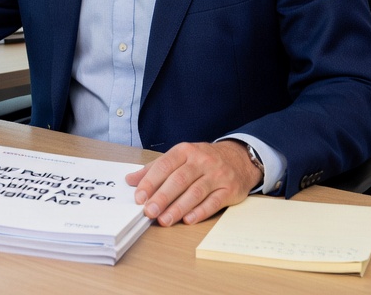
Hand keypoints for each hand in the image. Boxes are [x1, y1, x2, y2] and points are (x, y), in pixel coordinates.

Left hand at [125, 140, 261, 225]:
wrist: (239, 158)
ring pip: (195, 192)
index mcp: (185, 151)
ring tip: (164, 220)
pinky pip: (214, 202)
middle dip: (162, 197)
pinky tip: (188, 220)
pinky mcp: (230, 189)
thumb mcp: (180, 158)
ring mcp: (217, 175)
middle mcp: (202, 161)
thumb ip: (155, 169)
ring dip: (178, 208)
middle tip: (149, 212)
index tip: (139, 197)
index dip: (150, 182)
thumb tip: (130, 180)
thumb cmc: (203, 160)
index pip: (164, 165)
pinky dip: (200, 211)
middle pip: (179, 180)